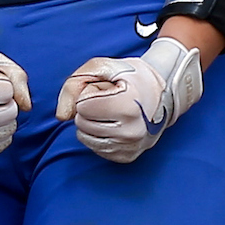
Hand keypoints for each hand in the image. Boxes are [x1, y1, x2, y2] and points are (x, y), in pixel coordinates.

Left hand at [56, 37, 201, 163]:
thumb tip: (61, 115)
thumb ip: (74, 84)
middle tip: (109, 100)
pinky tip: (113, 123)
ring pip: (86, 137)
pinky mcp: (126, 157)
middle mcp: (131, 131)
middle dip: (89, 108)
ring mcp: (130, 146)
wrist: (163, 94)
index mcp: (127, 106)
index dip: (89, 93)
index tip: (107, 90)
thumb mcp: (103, 67)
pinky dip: (98, 135)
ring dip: (91, 122)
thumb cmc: (131, 77)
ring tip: (111, 111)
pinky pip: (96, 148)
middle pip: (82, 122)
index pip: (82, 107)